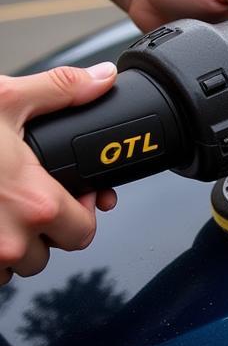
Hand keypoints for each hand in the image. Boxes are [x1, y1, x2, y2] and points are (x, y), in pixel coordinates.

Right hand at [0, 64, 117, 286]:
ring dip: (11, 244)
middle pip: (49, 253)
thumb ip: (58, 93)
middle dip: (42, 230)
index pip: (83, 232)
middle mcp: (12, 241)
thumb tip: (100, 80)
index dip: (78, 214)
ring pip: (14, 265)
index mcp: (35, 204)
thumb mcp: (1, 101)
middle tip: (22, 199)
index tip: (66, 196)